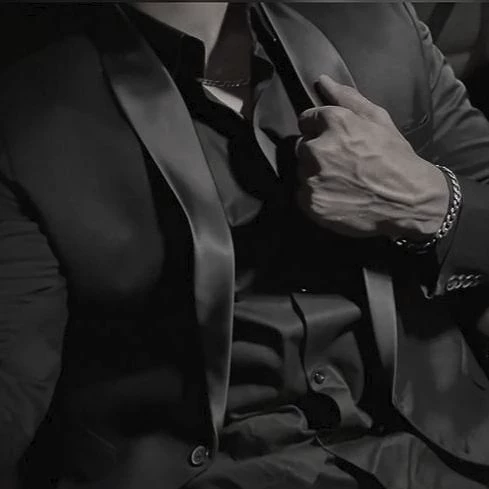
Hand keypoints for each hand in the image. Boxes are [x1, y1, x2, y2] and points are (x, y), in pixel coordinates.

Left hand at [296, 75, 448, 239]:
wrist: (409, 202)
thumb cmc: (396, 158)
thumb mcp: (378, 120)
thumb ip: (347, 98)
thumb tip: (322, 80)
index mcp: (333, 123)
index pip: (306, 120)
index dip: (320, 129)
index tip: (335, 140)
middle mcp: (317, 149)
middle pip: (302, 146)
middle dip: (317, 152)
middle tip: (342, 163)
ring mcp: (312, 178)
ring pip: (302, 171)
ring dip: (316, 174)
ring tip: (342, 181)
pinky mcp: (311, 203)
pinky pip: (303, 195)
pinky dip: (316, 196)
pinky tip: (338, 197)